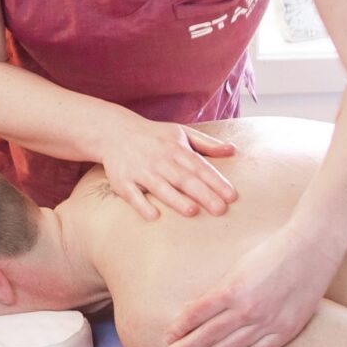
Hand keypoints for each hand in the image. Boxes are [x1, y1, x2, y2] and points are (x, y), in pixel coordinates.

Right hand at [100, 118, 236, 220]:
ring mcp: (140, 170)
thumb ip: (206, 143)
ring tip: (193, 211)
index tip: (231, 196)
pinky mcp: (122, 180)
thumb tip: (233, 150)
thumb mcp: (180, 133)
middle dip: (202, 193)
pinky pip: (132, 194)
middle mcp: (159, 159)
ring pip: (160, 187)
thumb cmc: (154, 136)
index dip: (216, 181)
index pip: (199, 166)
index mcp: (175, 148)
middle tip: (220, 209)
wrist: (113, 131)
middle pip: (183, 178)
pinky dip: (142, 205)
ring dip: (175, 199)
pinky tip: (154, 215)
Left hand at [165, 225, 342, 346]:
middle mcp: (247, 310)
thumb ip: (218, 290)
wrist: (311, 251)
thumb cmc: (271, 252)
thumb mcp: (238, 266)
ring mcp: (268, 323)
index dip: (181, 327)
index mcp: (232, 290)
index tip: (168, 335)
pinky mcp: (286, 330)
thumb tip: (193, 309)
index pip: (197, 314)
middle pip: (209, 335)